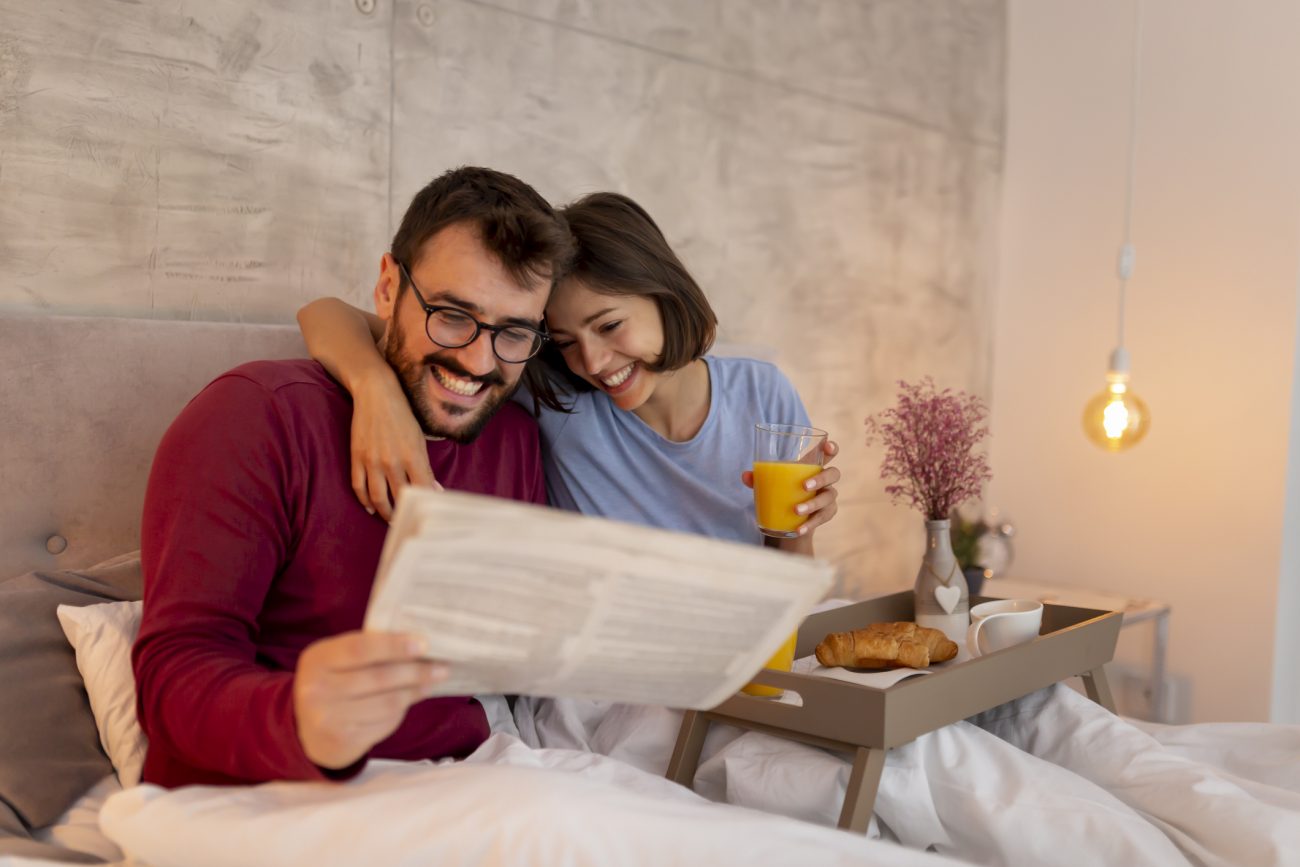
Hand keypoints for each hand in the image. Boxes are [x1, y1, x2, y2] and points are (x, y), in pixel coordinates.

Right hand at [294, 631, 447, 769]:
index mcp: (317, 659)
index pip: (360, 649)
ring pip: (387, 702)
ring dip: (416, 691)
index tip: (423, 644)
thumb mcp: (336, 660)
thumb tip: (420, 644)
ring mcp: (328, 719)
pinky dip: (402, 710)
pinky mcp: (343, 741)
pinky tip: (411, 700)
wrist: (305, 731)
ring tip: (433, 681)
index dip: (394, 646)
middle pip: (379, 678)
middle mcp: (317, 690)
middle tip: (442, 666)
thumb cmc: (332, 684)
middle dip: (416, 671)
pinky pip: (384, 723)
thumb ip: (367, 650)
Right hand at [352, 372, 440, 520]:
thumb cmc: (404, 416)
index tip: (429, 513)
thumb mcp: (420, 440)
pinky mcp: (357, 457)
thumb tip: (433, 489)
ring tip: (391, 519)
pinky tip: (371, 507)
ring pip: (377, 498)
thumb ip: (425, 467)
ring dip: (385, 512)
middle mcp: (392, 461)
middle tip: (409, 521)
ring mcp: (372, 461)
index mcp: (413, 456)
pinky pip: (359, 486)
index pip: (422, 489)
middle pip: (399, 499)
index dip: (426, 504)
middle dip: (405, 514)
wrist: (377, 394)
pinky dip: (365, 500)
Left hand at [742, 439, 840, 536]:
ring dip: (812, 504)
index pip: (828, 453)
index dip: (831, 448)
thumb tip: (745, 476)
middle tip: (804, 486)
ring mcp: (828, 496)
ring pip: (828, 497)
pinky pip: (822, 517)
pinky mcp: (827, 513)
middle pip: (833, 474)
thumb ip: (759, 478)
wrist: (791, 518)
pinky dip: (810, 524)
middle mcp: (825, 480)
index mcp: (812, 466)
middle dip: (820, 479)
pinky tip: (799, 529)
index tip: (828, 447)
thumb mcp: (772, 483)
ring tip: (796, 510)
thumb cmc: (784, 491)